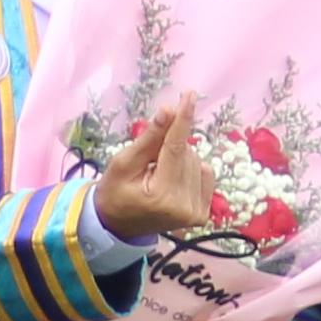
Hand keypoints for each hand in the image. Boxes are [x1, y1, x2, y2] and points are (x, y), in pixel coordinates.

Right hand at [94, 99, 215, 245]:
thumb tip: (168, 111)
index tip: (190, 95)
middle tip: (148, 163)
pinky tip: (173, 179)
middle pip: (187, 153)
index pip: (175, 149)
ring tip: (157, 175)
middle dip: (169, 147)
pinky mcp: (203, 214)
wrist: (116, 225)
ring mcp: (196, 213)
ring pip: (197, 161)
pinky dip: (190, 169)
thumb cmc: (114, 192)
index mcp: (161, 196)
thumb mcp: (123, 162)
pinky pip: (206, 174)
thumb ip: (148, 138)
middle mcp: (184, 207)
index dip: (182, 120)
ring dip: (179, 159)